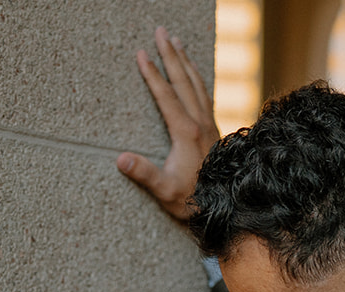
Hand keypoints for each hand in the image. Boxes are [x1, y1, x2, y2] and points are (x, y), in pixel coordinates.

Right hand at [116, 27, 220, 222]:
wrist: (225, 207)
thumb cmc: (191, 200)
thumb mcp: (165, 191)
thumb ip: (144, 174)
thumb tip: (120, 159)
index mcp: (186, 133)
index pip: (166, 95)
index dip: (152, 74)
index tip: (140, 54)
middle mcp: (200, 123)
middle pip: (184, 81)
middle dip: (171, 54)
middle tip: (161, 31)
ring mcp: (209, 125)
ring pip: (197, 84)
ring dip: (186, 61)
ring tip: (176, 41)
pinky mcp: (213, 130)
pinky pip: (205, 94)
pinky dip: (197, 78)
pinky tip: (193, 72)